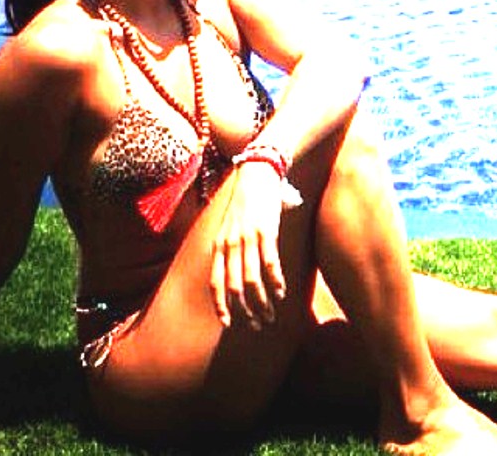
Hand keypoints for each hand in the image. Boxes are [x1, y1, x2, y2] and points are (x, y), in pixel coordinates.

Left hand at [209, 162, 290, 329]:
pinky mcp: (266, 232)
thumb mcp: (228, 225)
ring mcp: (248, 238)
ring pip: (252, 281)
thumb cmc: (245, 201)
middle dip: (245, 311)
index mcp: (218, 244)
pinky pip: (270, 264)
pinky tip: (281, 293)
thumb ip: (229, 247)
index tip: (228, 324)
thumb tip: (235, 271)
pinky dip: (275, 282)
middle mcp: (230, 244)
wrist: (257, 173)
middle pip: (234, 287)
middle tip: (257, 324)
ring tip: (271, 314)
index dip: (221, 306)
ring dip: (262, 302)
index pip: (215, 283)